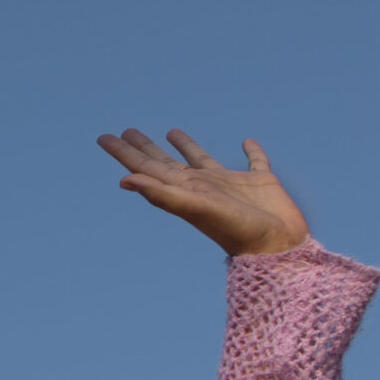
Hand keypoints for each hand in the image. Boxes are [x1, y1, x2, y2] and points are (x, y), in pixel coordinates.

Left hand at [97, 128, 307, 256]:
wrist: (276, 247)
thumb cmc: (235, 230)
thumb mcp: (195, 208)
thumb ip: (162, 194)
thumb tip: (124, 180)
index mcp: (183, 190)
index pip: (146, 167)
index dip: (125, 153)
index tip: (103, 138)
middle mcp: (202, 185)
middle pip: (166, 162)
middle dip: (145, 147)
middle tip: (127, 131)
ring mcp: (230, 183)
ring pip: (201, 159)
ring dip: (186, 145)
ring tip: (170, 131)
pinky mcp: (261, 181)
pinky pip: (254, 161)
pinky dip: (251, 151)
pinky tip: (247, 142)